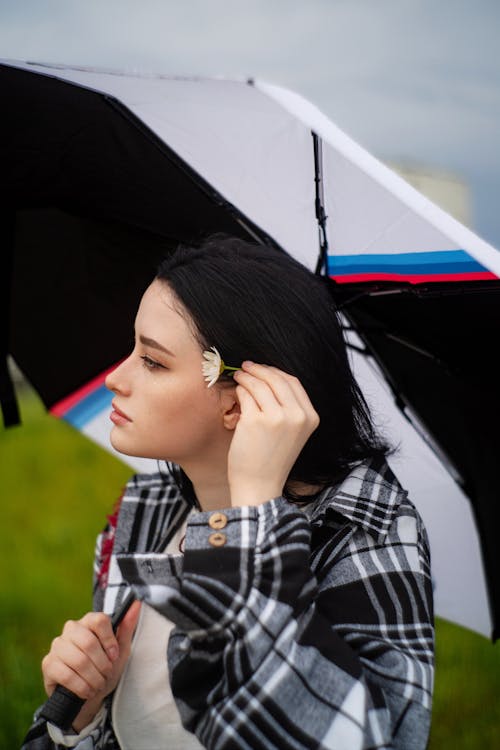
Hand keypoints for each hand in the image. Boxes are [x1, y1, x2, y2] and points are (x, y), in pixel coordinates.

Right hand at [41, 601, 140, 731]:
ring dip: (93, 678)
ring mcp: (57, 645)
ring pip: (78, 660)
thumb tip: (137, 604)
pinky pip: (66, 674)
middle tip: (106, 674)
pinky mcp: (48, 663)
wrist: (90, 695)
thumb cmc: (106, 669)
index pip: (99, 620)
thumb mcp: (121, 650)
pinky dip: (81, 687)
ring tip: (97, 684)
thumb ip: (127, 627)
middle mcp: (71, 629)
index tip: (114, 656)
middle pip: (88, 642)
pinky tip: (86, 691)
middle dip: (102, 664)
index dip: (109, 641)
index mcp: (89, 621)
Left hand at [228, 362, 318, 506]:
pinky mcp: (255, 421)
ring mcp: (277, 418)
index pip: (294, 383)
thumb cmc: (271, 459)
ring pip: (259, 384)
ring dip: (247, 377)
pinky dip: (240, 390)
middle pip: (277, 379)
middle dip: (259, 369)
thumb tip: (268, 377)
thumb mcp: (292, 432)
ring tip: (239, 377)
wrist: (259, 485)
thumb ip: (288, 407)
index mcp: (310, 418)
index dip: (276, 372)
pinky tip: (237, 391)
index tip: (263, 369)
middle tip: (246, 367)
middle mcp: (297, 416)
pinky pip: (246, 395)